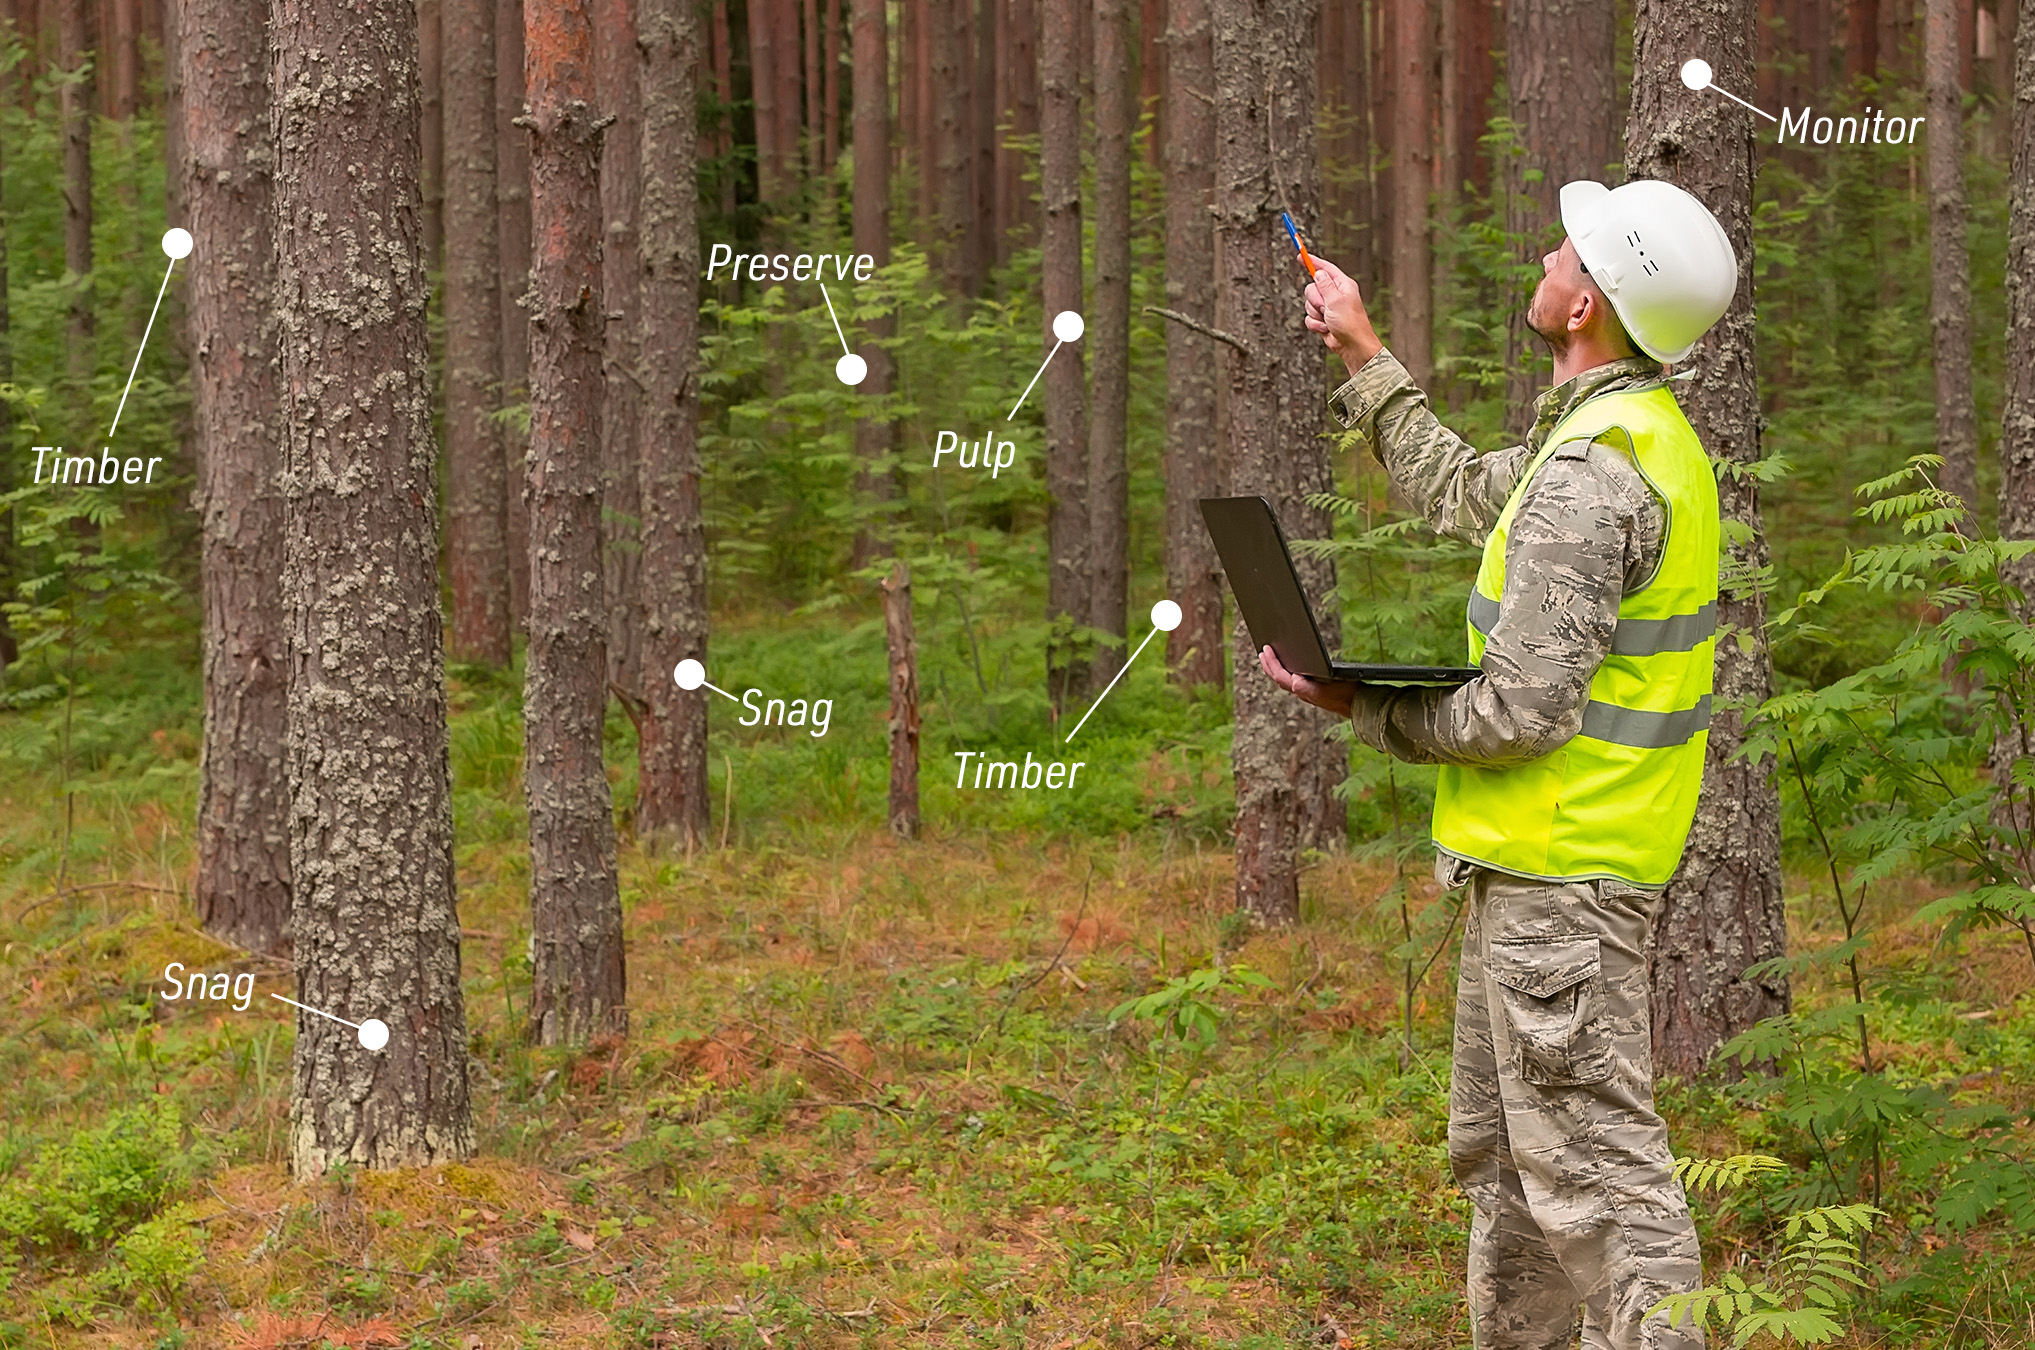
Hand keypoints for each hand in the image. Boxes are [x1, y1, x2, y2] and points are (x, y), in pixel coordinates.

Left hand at [1259, 645, 1357, 719]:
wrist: (1359, 705)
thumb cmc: (1345, 696)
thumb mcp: (1327, 690)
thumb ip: (1309, 689)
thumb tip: (1293, 682)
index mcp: (1302, 690)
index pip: (1280, 676)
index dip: (1271, 662)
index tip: (1266, 649)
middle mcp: (1303, 692)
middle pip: (1279, 678)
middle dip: (1269, 665)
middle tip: (1263, 652)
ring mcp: (1309, 691)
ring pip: (1286, 680)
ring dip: (1277, 668)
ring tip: (1271, 658)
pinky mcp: (1316, 690)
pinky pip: (1296, 680)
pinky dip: (1289, 672)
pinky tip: (1292, 668)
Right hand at [1303, 258, 1384, 376]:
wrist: (1352, 346)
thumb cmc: (1349, 322)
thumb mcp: (1336, 300)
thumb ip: (1324, 285)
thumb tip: (1318, 273)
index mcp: (1343, 285)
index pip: (1325, 269)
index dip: (1312, 262)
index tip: (1300, 255)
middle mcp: (1335, 294)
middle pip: (1312, 288)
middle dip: (1315, 299)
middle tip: (1325, 307)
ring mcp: (1328, 307)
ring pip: (1309, 304)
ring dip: (1315, 314)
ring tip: (1328, 320)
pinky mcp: (1323, 320)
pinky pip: (1309, 318)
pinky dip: (1315, 325)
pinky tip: (1326, 329)